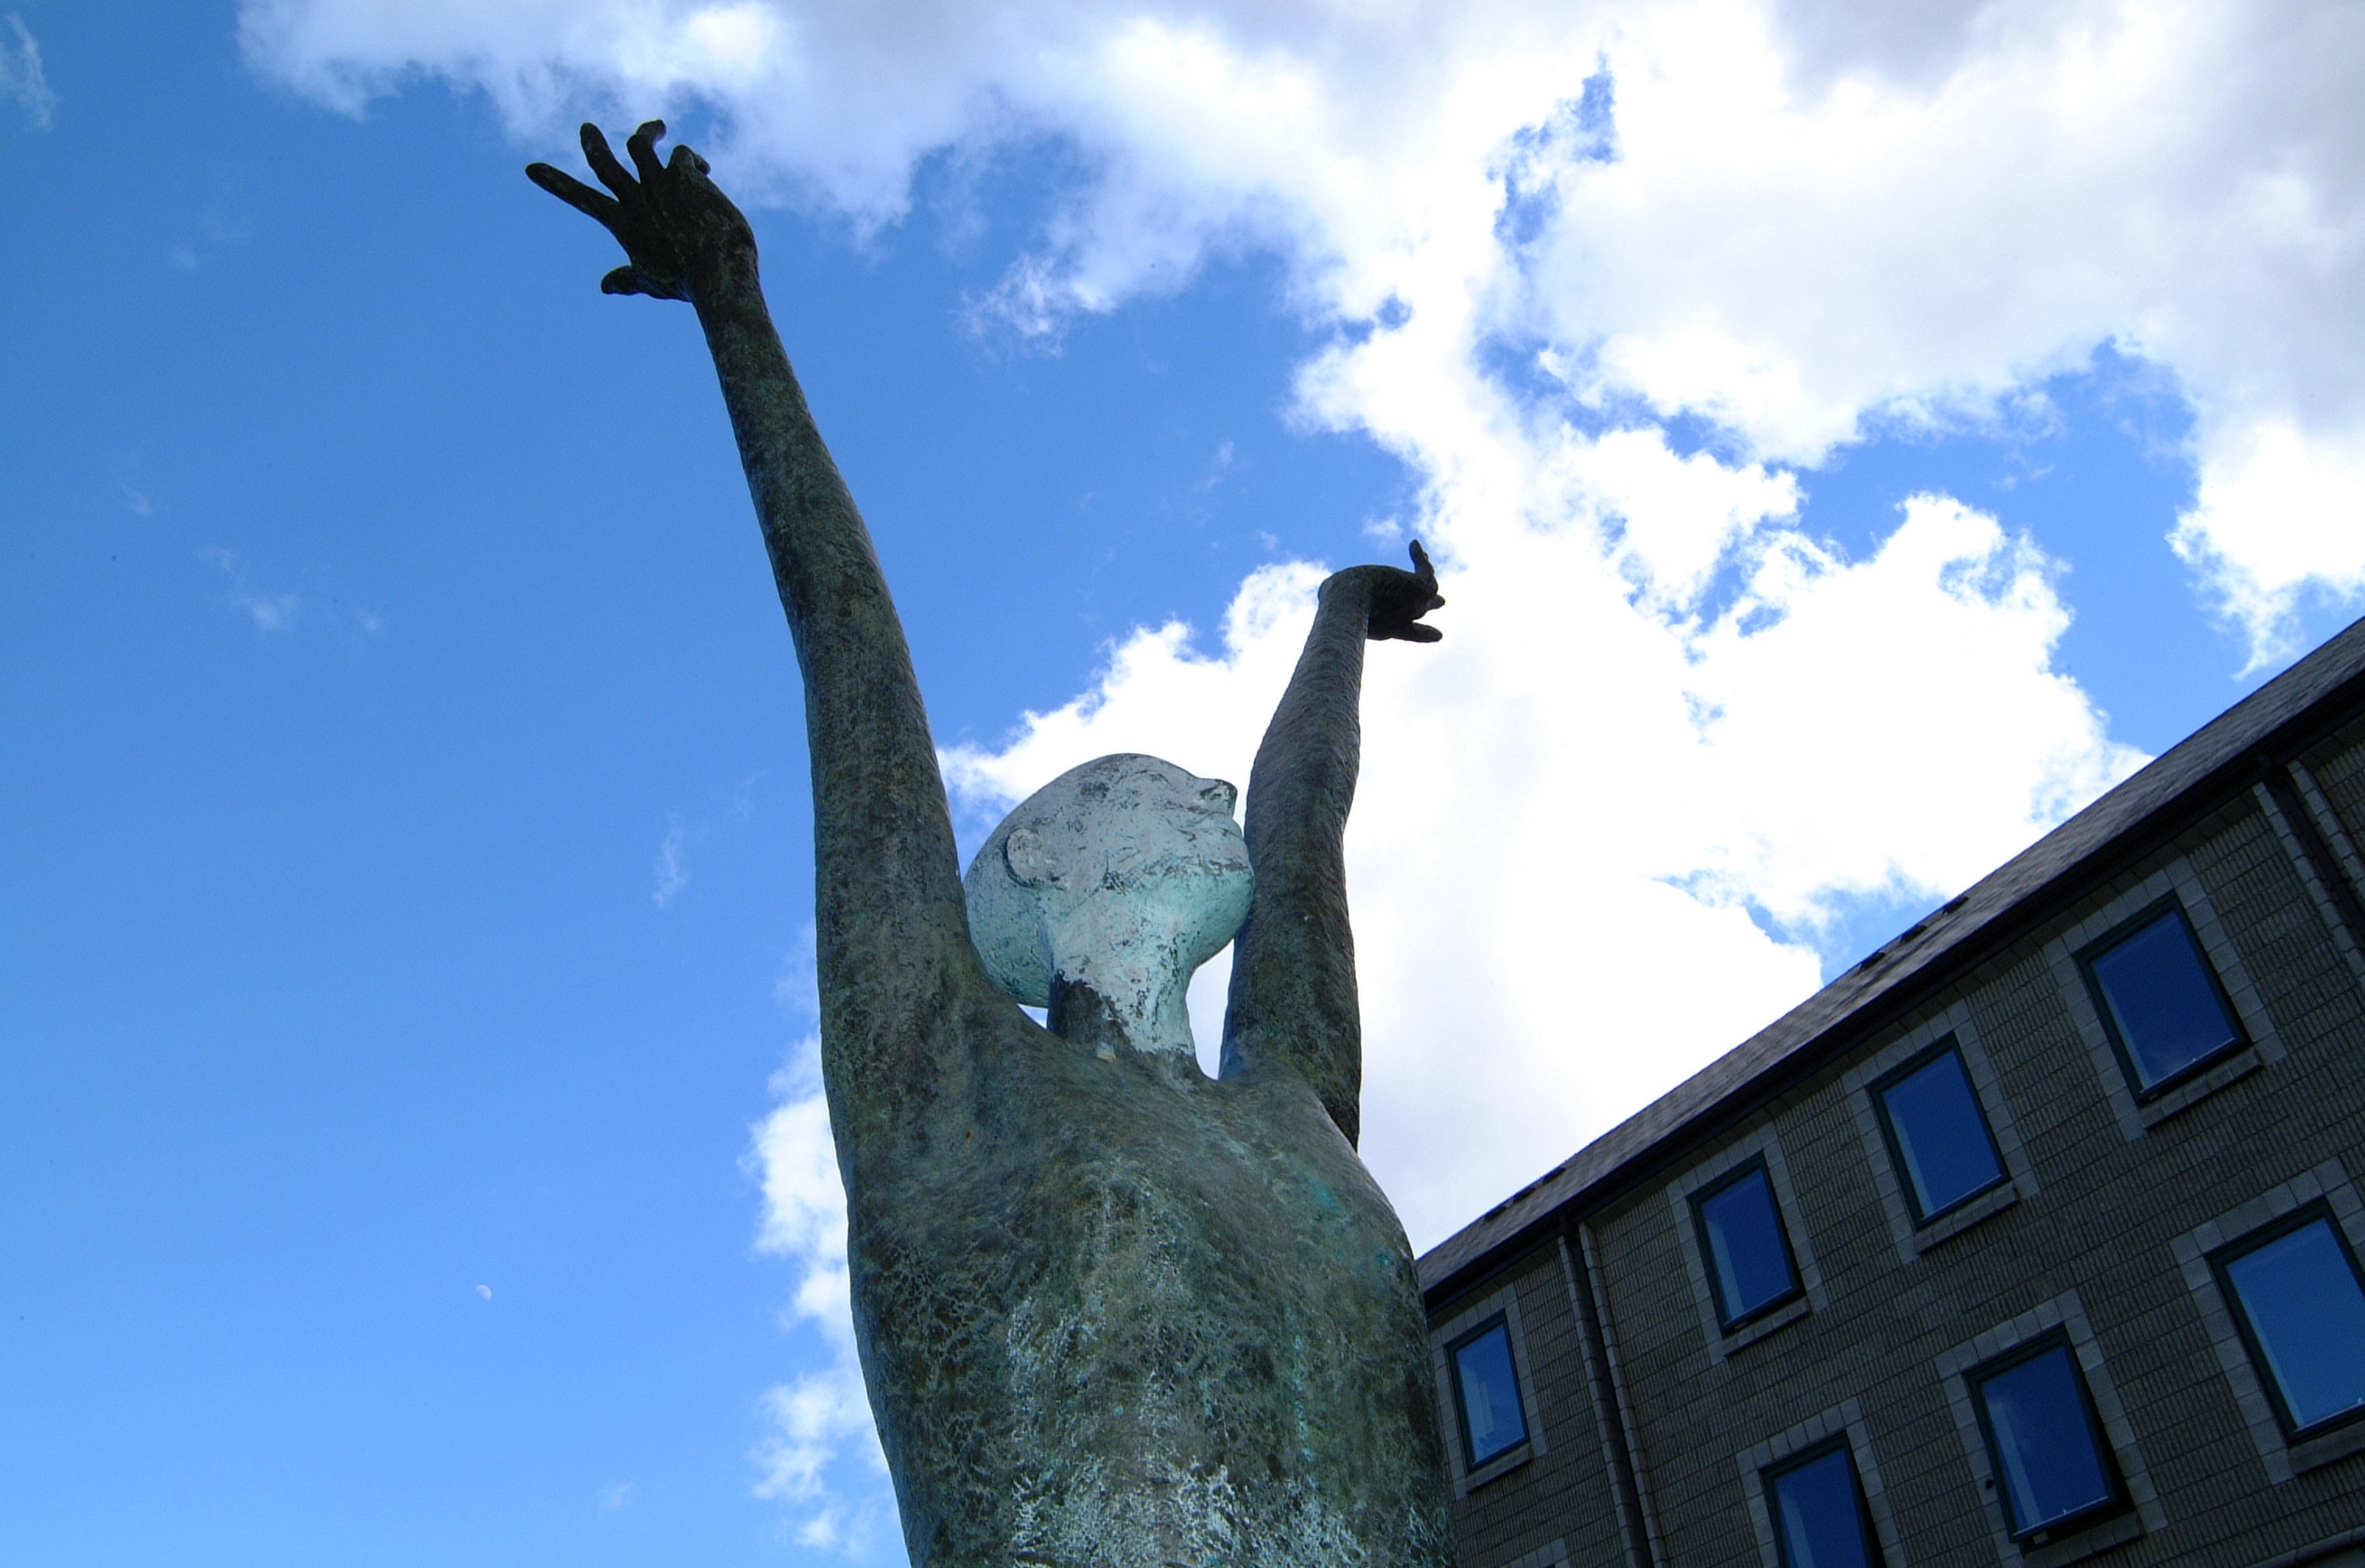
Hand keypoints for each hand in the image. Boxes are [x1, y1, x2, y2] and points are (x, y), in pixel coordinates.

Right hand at [526, 121, 753, 302]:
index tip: (531, 168)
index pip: (582, 199)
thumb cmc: (686, 283)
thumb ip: (627, 280)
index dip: (555, 183)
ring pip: (639, 143)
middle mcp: (635, 199)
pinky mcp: (683, 175)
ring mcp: (657, 184)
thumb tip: (604, 286)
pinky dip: (690, 159)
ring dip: (647, 131)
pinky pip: (681, 154)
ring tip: (658, 126)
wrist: (715, 272)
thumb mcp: (651, 282)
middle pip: (603, 162)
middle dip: (593, 143)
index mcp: (622, 224)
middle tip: (587, 128)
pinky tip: (703, 171)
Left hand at [1329, 540, 1445, 642]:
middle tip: (1442, 601)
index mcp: (1388, 629)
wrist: (1351, 601)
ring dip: (1427, 572)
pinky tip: (1413, 544)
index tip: (1438, 634)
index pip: (1410, 632)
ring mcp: (1414, 604)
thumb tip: (1326, 588)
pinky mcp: (1419, 587)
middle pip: (1424, 611)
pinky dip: (1420, 557)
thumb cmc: (1337, 605)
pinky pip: (1426, 570)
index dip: (1423, 633)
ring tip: (1423, 557)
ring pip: (1431, 590)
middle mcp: (1405, 618)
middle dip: (1433, 604)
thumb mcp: (1335, 600)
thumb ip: (1334, 596)